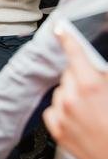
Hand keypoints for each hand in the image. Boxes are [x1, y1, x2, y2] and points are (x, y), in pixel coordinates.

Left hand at [43, 27, 107, 158]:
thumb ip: (103, 77)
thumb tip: (97, 69)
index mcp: (91, 85)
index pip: (75, 53)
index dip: (67, 38)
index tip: (60, 29)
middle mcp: (71, 97)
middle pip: (70, 73)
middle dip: (82, 77)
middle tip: (98, 92)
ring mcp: (61, 114)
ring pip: (62, 91)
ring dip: (73, 95)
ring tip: (93, 111)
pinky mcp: (56, 129)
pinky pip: (55, 109)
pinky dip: (64, 110)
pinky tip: (82, 119)